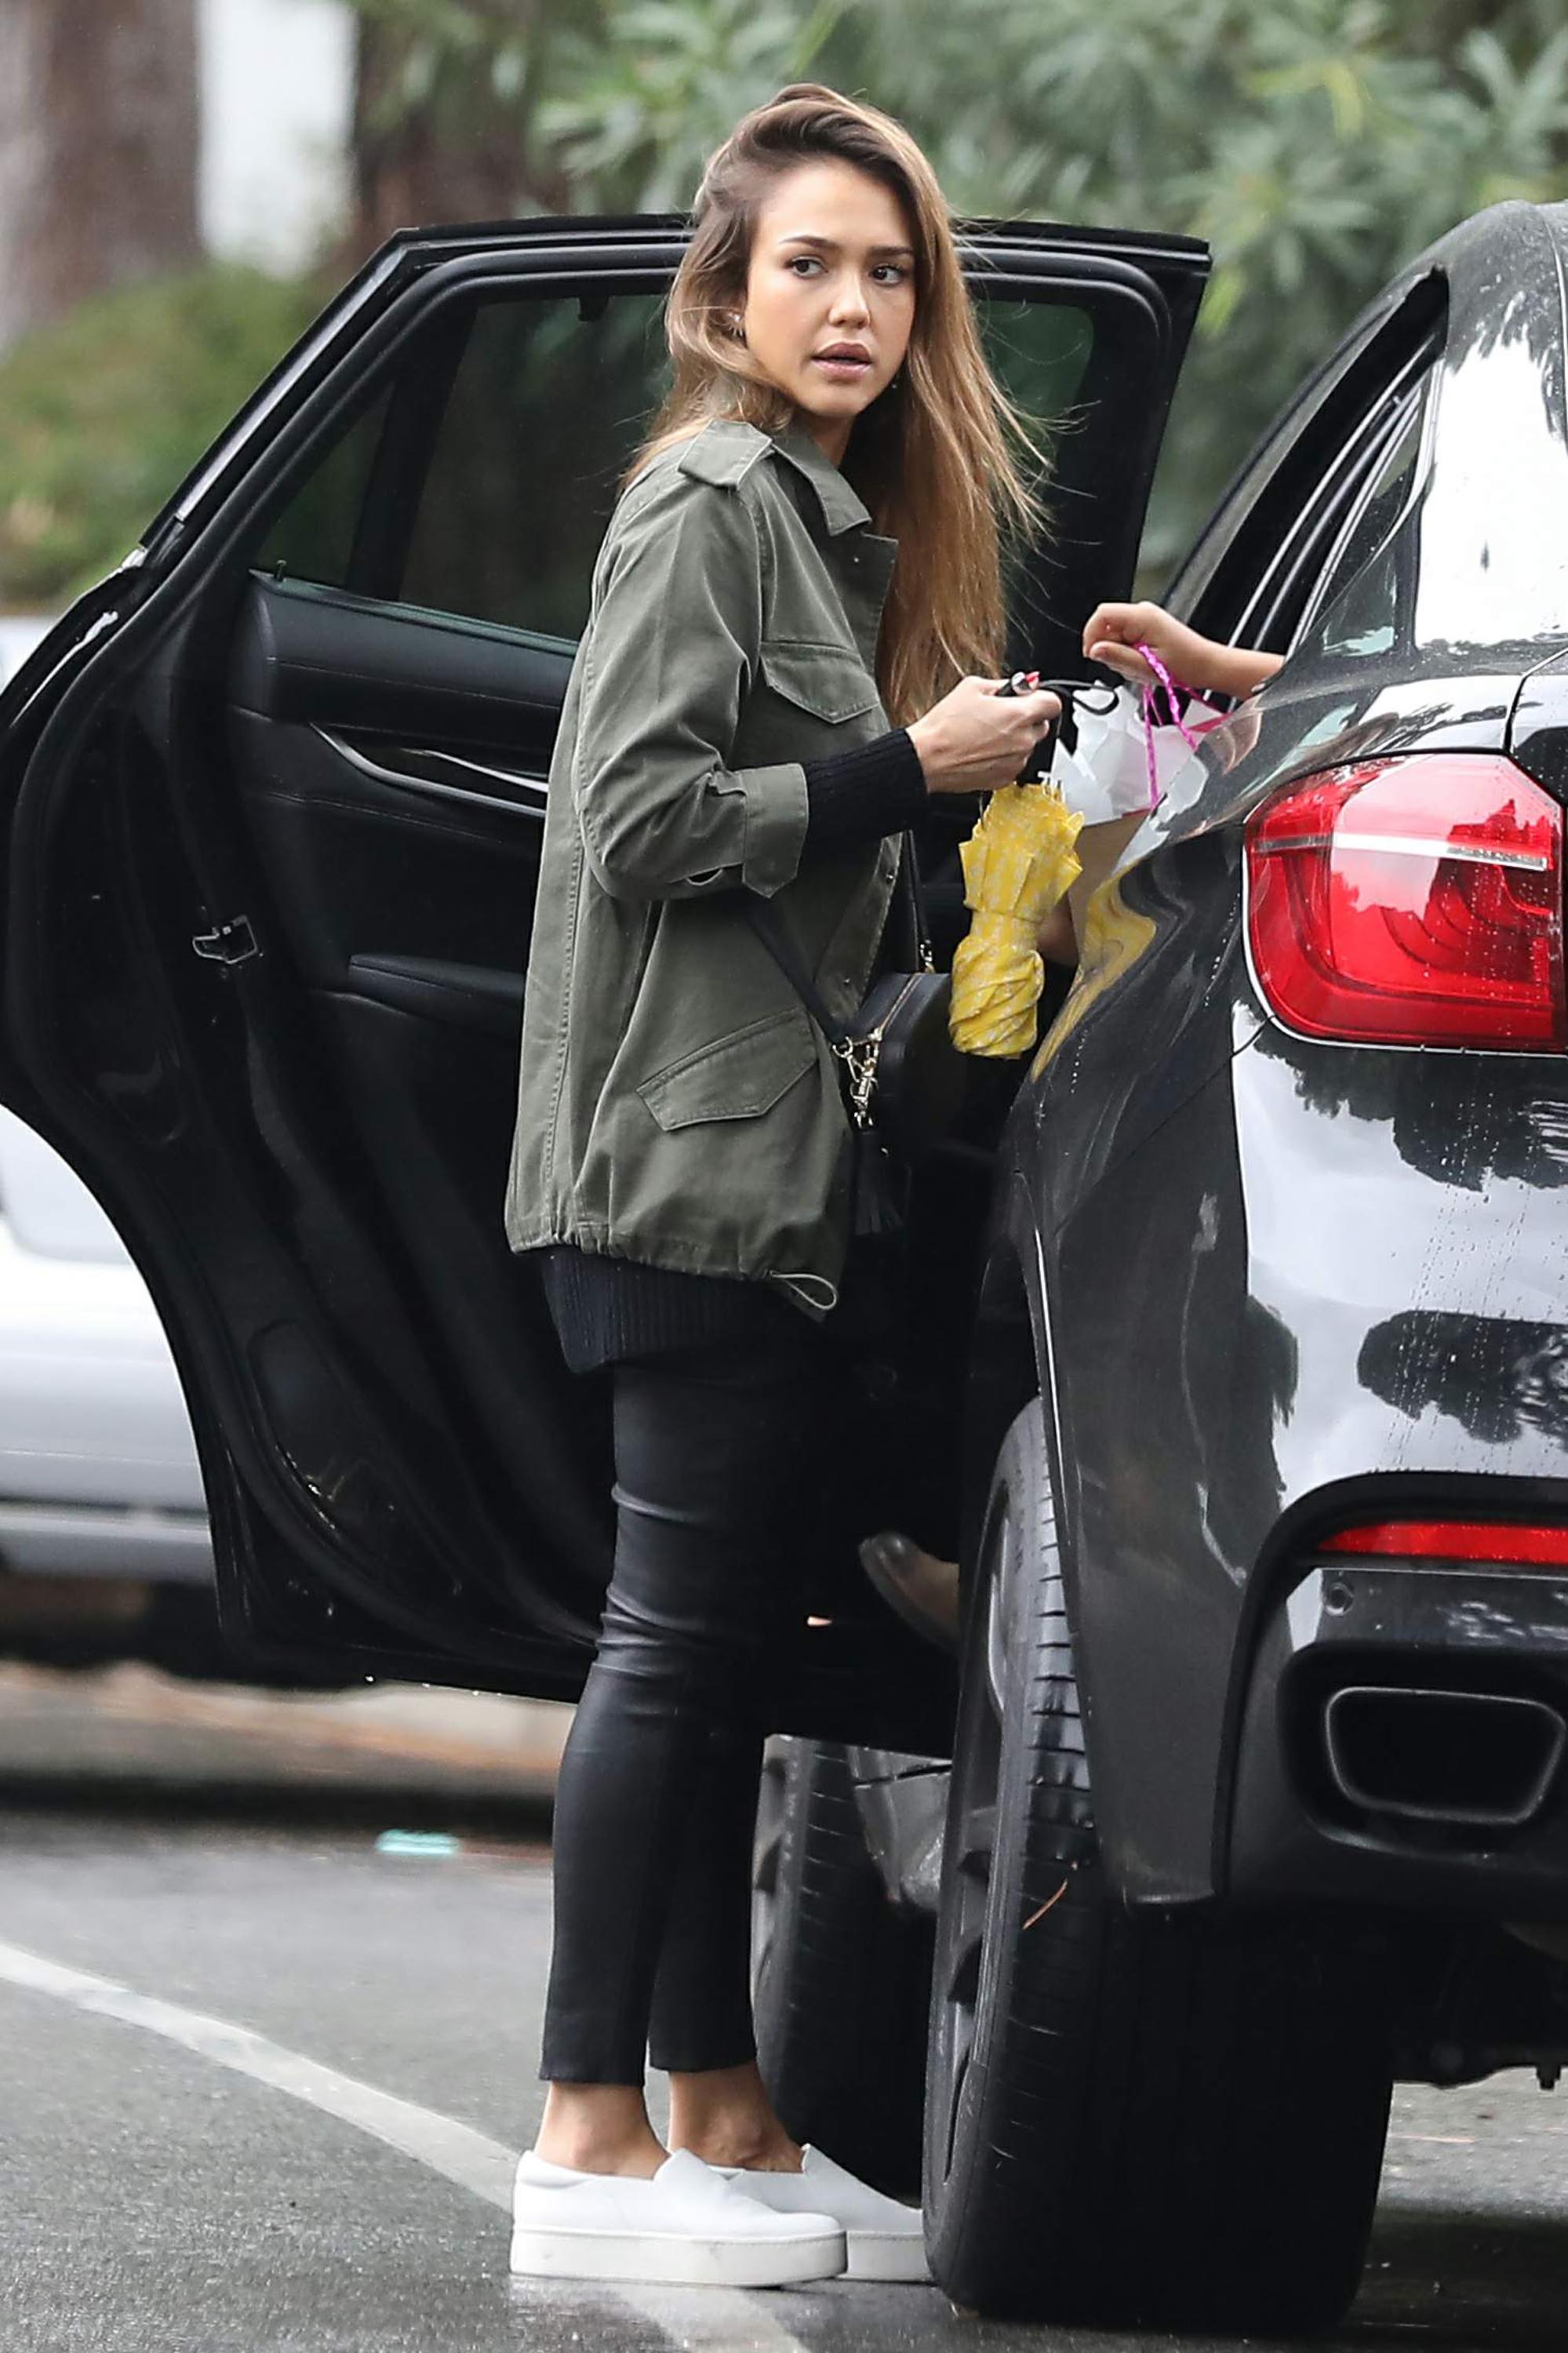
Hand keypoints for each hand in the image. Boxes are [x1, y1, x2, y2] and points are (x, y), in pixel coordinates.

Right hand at [907, 675, 1061, 796]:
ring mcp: (1016, 762)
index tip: (1031, 698)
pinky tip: (982, 750)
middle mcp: (1023, 741)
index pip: (1054, 703)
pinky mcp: (1005, 779)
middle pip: (1041, 725)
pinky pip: (1014, 763)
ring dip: (1014, 738)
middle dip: (1026, 718)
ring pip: (1027, 745)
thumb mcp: (972, 687)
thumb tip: (1023, 685)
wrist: (927, 758)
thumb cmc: (945, 726)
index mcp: (1019, 715)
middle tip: (1000, 715)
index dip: (1041, 697)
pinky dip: (1004, 756)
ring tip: (985, 734)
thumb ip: (1006, 684)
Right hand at [1081, 600, 1213, 691]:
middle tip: (1126, 666)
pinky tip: (1143, 663)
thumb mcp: (1145, 666)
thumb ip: (1116, 657)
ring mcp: (1145, 619)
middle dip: (1109, 650)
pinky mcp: (1146, 627)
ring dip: (1120, 655)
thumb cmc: (1185, 664)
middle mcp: (1142, 612)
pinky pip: (1125, 639)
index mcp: (1141, 616)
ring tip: (1140, 666)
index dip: (1091, 636)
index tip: (1093, 655)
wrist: (1205, 665)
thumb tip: (1095, 650)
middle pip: (1106, 627)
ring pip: (1114, 635)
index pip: (1101, 615)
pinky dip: (1128, 654)